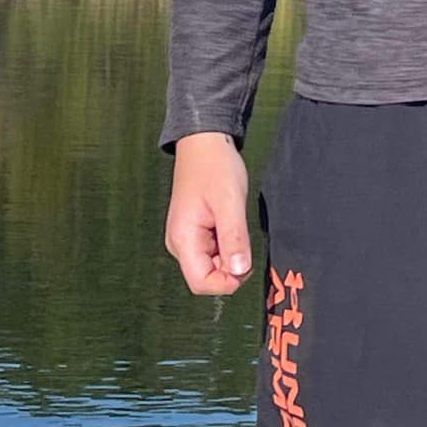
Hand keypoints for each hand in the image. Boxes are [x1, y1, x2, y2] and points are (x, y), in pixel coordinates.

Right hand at [165, 132, 253, 294]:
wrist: (204, 143)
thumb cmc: (215, 167)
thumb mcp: (230, 202)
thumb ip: (234, 238)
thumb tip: (239, 272)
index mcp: (183, 239)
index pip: (201, 283)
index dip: (226, 282)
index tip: (246, 264)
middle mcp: (180, 244)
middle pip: (207, 276)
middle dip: (230, 267)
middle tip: (245, 238)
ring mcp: (186, 238)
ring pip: (212, 265)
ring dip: (230, 254)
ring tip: (236, 224)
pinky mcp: (195, 232)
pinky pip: (213, 251)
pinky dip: (227, 244)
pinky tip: (232, 223)